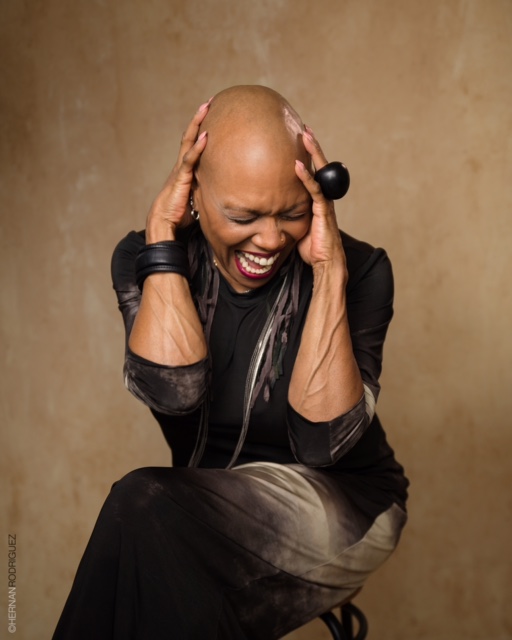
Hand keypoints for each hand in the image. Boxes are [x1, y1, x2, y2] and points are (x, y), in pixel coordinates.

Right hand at [145, 99, 210, 242]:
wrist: (164, 224)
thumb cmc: (179, 215)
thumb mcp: (198, 199)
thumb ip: (207, 190)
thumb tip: (225, 192)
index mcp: (185, 170)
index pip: (193, 145)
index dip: (200, 130)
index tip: (211, 116)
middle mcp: (181, 166)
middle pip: (190, 136)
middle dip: (199, 119)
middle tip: (209, 102)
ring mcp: (180, 170)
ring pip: (188, 142)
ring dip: (197, 124)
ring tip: (206, 107)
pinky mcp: (180, 179)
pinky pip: (189, 160)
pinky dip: (197, 147)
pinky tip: (205, 136)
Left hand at [294, 127, 345, 269]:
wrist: (325, 263)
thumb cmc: (311, 248)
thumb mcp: (296, 225)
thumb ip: (288, 213)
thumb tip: (270, 208)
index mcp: (317, 199)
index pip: (313, 172)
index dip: (307, 156)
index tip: (299, 140)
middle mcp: (324, 197)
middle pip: (320, 166)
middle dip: (312, 147)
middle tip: (304, 129)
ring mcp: (325, 203)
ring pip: (321, 172)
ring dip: (312, 153)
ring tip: (305, 135)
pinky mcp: (323, 211)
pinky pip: (314, 190)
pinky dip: (305, 177)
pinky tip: (297, 165)